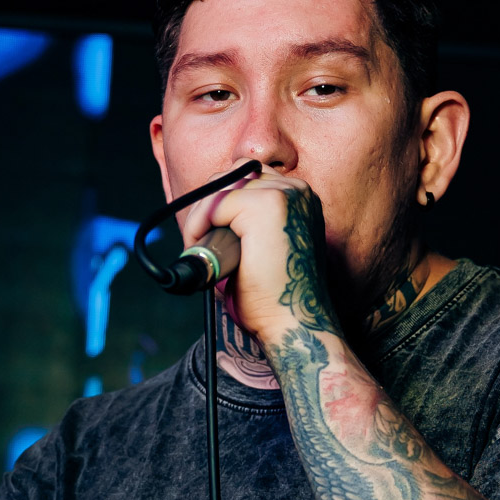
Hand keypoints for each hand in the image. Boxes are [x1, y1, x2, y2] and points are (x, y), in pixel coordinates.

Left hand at [183, 174, 332, 345]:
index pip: (248, 179)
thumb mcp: (259, 250)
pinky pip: (215, 202)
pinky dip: (199, 225)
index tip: (209, 235)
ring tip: (200, 248)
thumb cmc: (275, 298)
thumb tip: (203, 212)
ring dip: (201, 216)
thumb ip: (242, 224)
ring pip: (221, 188)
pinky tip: (201, 248)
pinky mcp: (268, 205)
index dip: (221, 205)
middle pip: (233, 176)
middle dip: (209, 206)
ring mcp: (286, 195)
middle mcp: (298, 191)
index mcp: (300, 200)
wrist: (293, 323)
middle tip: (200, 243)